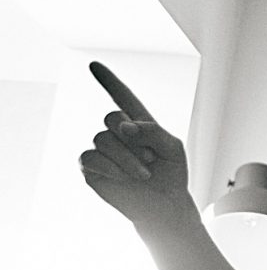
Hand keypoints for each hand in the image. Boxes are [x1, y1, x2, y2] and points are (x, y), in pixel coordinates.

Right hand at [79, 62, 193, 228]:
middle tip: (151, 159)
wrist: (164, 205)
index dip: (108, 81)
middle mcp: (116, 133)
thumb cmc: (171, 174)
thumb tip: (124, 127)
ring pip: (103, 139)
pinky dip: (112, 167)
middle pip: (112, 118)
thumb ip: (152, 130)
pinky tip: (125, 178)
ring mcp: (102, 150)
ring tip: (144, 173)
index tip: (94, 64)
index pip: (121, 97)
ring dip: (128, 158)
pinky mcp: (90, 167)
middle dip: (134, 139)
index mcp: (138, 124)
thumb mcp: (173, 147)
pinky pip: (91, 157)